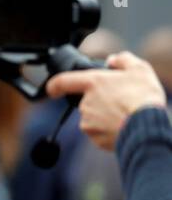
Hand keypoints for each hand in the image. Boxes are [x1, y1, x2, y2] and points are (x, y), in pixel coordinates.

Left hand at [45, 52, 167, 150]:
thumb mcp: (139, 69)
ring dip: (105, 117)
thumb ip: (123, 60)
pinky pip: (100, 133)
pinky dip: (110, 131)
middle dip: (100, 102)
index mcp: (93, 83)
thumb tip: (112, 60)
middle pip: (87, 102)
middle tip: (121, 102)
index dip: (55, 84)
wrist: (147, 128)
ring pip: (94, 118)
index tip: (52, 89)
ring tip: (126, 116)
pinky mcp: (95, 139)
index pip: (63, 81)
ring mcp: (88, 122)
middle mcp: (86, 103)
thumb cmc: (143, 98)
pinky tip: (124, 127)